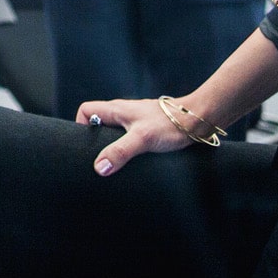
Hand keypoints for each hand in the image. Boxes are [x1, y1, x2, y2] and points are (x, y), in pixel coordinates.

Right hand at [76, 97, 190, 175]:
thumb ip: (119, 152)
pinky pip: (128, 139)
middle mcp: (124, 113)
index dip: (80, 125)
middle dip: (96, 141)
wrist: (196, 120)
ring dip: (113, 147)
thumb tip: (99, 167)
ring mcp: (136, 121)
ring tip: (117, 163)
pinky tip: (135, 162)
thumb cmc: (170, 124)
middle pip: (98, 123)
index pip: (86, 110)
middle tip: (100, 158)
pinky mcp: (147, 130)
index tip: (85, 144)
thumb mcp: (141, 139)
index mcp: (116, 109)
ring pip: (114, 132)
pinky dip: (127, 150)